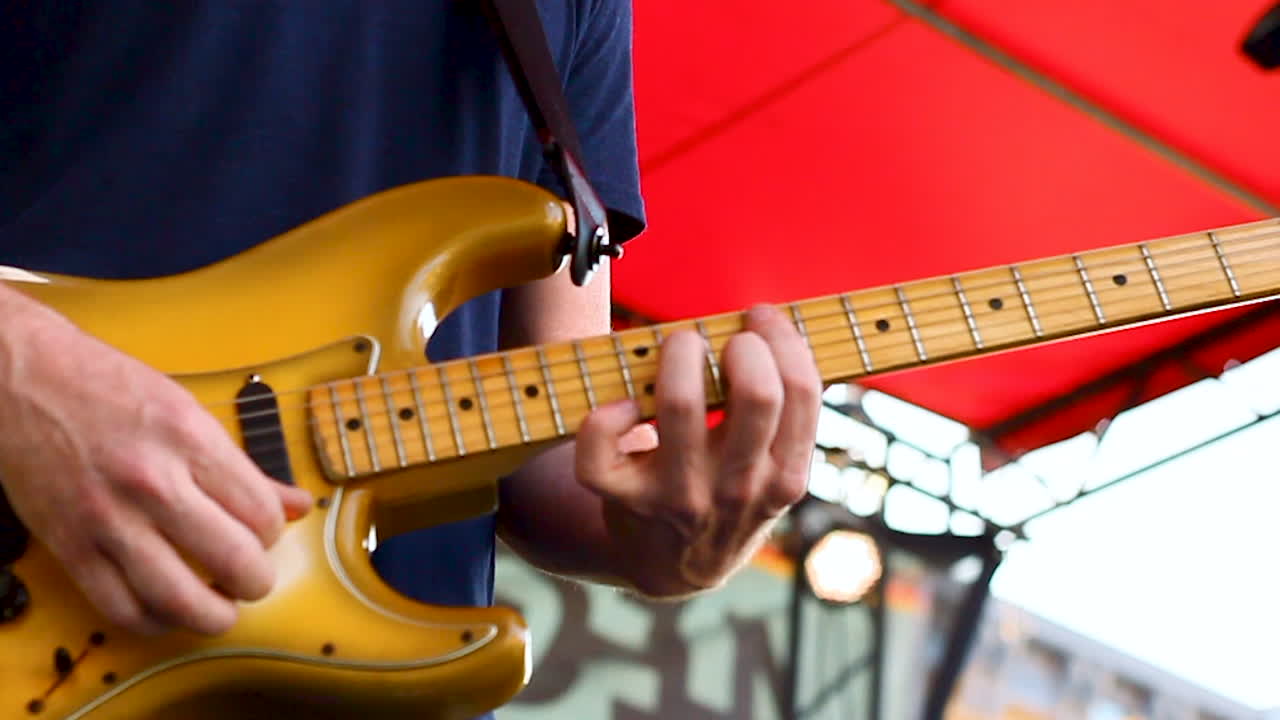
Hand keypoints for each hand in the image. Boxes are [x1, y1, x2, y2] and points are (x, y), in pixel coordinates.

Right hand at [0, 306, 310, 635]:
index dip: (274, 534)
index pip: (262, 514)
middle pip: (234, 561)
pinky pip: (122, 608)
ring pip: (181, 599)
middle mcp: (152, 482)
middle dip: (256, 580)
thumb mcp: (190, 412)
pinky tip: (167, 609)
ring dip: (213, 614)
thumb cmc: (105, 387)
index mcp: (190, 441)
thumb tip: (297, 504)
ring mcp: (109, 519)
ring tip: (219, 606)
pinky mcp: (70, 546)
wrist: (23, 378)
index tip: (265, 533)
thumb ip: (245, 466)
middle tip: (252, 577)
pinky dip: (154, 621)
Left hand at [575, 305, 820, 595]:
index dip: (782, 338)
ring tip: (678, 349)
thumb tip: (770, 322)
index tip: (759, 317)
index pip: (801, 391)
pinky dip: (607, 415)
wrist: (674, 567)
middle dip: (739, 344)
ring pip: (679, 404)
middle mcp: (737, 488)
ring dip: (677, 354)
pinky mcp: (624, 499)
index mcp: (784, 476)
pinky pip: (601, 449)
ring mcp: (679, 496)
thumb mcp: (776, 472)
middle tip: (720, 341)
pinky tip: (625, 406)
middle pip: (755, 393)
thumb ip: (786, 415)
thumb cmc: (728, 493)